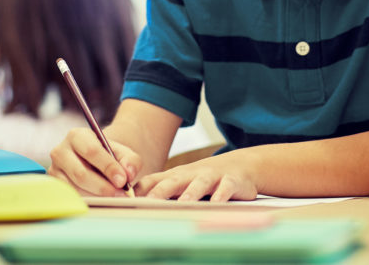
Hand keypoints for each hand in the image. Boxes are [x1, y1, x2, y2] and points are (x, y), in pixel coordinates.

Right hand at [48, 127, 141, 196]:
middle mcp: (60, 151)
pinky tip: (102, 200)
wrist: (95, 162)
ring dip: (97, 196)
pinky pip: (71, 197)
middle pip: (81, 174)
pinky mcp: (55, 186)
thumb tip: (128, 173)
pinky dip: (89, 201)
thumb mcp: (123, 153)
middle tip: (120, 194)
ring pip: (75, 189)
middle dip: (103, 186)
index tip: (123, 180)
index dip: (108, 167)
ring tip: (114, 197)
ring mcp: (54, 170)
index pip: (91, 151)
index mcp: (77, 136)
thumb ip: (130, 160)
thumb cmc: (109, 156)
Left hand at [135, 152, 257, 201]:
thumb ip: (160, 190)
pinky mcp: (231, 181)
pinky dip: (222, 194)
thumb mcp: (182, 181)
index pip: (154, 181)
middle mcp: (191, 174)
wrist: (241, 165)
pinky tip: (217, 202)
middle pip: (173, 181)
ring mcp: (211, 176)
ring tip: (184, 203)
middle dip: (161, 192)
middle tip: (149, 202)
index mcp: (176, 176)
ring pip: (200, 183)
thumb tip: (132, 203)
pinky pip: (226, 187)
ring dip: (192, 192)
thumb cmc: (204, 177)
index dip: (141, 191)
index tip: (127, 201)